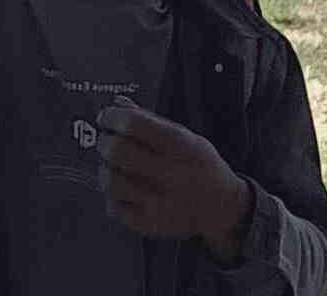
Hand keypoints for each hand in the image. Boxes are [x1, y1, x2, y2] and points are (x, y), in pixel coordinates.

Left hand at [96, 95, 250, 253]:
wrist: (221, 205)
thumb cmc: (199, 164)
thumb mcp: (184, 135)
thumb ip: (149, 120)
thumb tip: (118, 103)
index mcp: (178, 145)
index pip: (134, 124)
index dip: (113, 117)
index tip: (106, 117)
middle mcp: (168, 173)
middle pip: (118, 151)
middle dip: (104, 141)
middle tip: (106, 140)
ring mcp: (157, 201)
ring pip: (111, 180)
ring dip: (105, 169)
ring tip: (113, 165)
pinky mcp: (149, 223)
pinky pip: (114, 207)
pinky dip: (112, 195)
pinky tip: (122, 188)